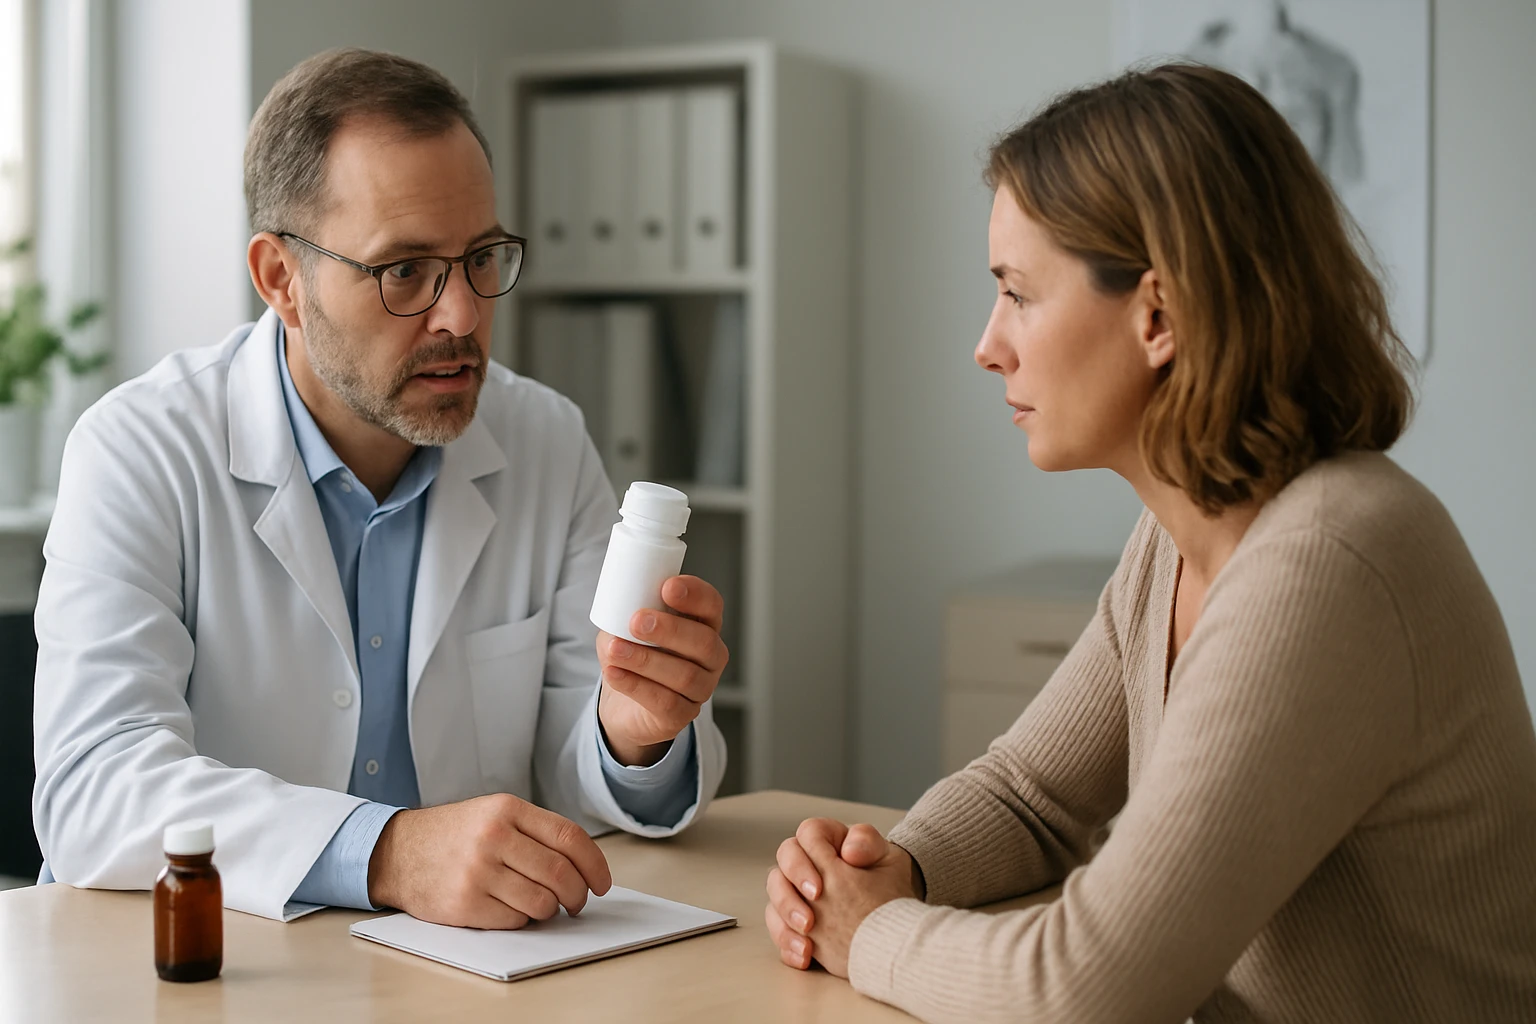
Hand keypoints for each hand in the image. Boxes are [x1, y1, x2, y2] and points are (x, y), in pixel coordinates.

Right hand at [367, 793, 611, 928]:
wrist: (397, 852)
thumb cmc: (454, 835)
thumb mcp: (493, 814)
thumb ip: (535, 832)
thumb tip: (584, 866)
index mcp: (507, 810)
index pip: (570, 838)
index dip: (595, 865)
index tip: (602, 882)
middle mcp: (493, 837)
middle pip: (560, 873)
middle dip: (578, 894)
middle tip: (577, 901)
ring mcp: (478, 871)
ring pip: (542, 901)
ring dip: (550, 909)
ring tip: (542, 904)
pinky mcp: (464, 903)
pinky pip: (515, 919)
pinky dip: (522, 919)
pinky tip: (510, 908)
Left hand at [597, 575, 728, 765]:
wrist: (623, 704)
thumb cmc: (632, 654)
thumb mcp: (624, 626)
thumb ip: (626, 610)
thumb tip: (616, 600)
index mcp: (702, 625)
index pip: (711, 605)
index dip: (695, 594)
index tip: (667, 587)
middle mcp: (711, 656)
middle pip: (703, 641)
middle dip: (670, 629)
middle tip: (636, 621)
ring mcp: (701, 688)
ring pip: (684, 675)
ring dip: (645, 660)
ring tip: (614, 650)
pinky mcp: (683, 715)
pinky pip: (665, 702)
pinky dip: (636, 685)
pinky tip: (614, 673)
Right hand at [764, 818, 923, 976]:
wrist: (891, 919)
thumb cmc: (887, 884)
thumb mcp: (887, 860)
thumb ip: (868, 843)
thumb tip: (848, 851)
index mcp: (828, 840)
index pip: (808, 834)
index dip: (806, 860)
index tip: (819, 890)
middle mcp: (806, 863)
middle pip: (781, 867)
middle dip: (789, 896)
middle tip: (809, 920)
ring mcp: (797, 893)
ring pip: (774, 900)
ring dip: (785, 922)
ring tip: (807, 944)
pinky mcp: (794, 920)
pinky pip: (779, 929)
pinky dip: (788, 944)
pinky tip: (804, 956)